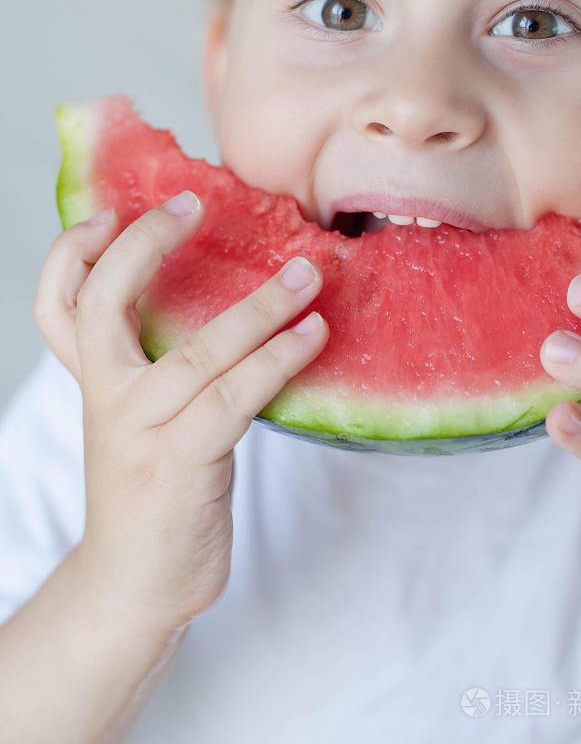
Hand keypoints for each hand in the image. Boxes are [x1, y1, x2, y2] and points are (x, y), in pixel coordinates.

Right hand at [32, 190, 328, 630]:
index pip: (57, 306)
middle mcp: (108, 399)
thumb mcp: (140, 421)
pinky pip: (237, 399)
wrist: (137, 586)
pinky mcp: (182, 465)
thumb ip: (160, 365)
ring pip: (197, 352)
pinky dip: (280, 361)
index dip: (72, 253)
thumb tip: (226, 298)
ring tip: (306, 273)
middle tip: (193, 204)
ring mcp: (142, 432)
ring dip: (259, 307)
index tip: (111, 212)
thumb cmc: (153, 490)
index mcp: (95, 383)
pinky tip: (314, 335)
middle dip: (145, 245)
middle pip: (103, 305)